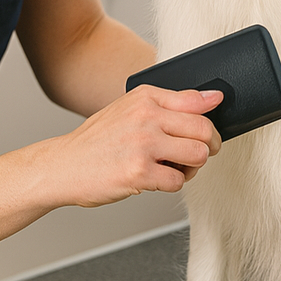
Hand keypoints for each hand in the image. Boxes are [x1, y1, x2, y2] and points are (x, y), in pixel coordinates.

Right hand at [53, 85, 223, 207]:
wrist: (64, 165)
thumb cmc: (98, 139)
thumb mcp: (128, 109)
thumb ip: (166, 104)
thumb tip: (211, 99)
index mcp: (145, 97)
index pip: (196, 100)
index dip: (212, 113)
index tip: (216, 118)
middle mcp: (145, 116)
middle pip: (204, 130)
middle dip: (209, 145)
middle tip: (196, 152)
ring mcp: (143, 145)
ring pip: (198, 155)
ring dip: (192, 166)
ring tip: (175, 166)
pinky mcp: (139, 173)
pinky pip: (178, 180)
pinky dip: (172, 183)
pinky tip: (156, 178)